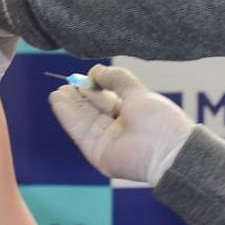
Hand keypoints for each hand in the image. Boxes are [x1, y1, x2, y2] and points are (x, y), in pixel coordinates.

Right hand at [49, 65, 192, 185]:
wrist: (167, 150)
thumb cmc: (159, 120)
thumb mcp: (137, 92)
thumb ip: (116, 79)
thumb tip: (95, 71)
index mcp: (131, 114)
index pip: (106, 100)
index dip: (93, 88)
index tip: (81, 77)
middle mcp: (118, 129)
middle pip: (92, 111)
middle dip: (78, 98)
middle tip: (65, 84)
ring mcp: (107, 142)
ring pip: (84, 121)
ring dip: (70, 106)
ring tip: (58, 91)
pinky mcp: (98, 154)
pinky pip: (80, 133)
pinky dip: (68, 117)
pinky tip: (59, 102)